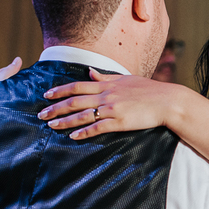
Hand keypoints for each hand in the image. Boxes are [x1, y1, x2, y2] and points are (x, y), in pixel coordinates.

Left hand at [38, 70, 181, 138]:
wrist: (167, 101)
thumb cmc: (149, 90)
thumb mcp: (125, 79)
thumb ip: (106, 77)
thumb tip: (89, 72)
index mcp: (107, 84)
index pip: (77, 85)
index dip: (60, 90)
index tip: (46, 95)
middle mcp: (106, 95)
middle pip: (75, 100)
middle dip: (56, 107)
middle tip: (41, 114)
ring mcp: (112, 109)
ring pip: (83, 114)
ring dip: (65, 120)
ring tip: (51, 125)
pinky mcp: (119, 122)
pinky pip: (98, 128)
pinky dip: (84, 132)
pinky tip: (73, 136)